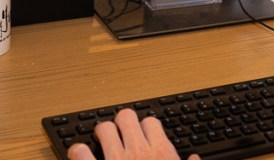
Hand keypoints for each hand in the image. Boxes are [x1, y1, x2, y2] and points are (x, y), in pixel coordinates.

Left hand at [67, 110, 196, 159]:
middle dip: (123, 122)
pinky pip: (81, 154)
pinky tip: (79, 154)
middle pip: (127, 117)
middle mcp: (138, 152)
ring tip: (101, 139)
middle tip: (120, 131)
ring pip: (104, 128)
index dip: (147, 126)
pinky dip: (78, 152)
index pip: (151, 122)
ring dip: (102, 132)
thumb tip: (195, 159)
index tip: (144, 133)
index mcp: (161, 154)